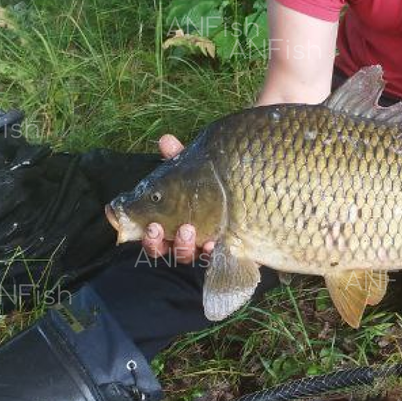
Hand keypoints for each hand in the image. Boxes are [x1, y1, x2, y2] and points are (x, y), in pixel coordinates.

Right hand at [139, 134, 215, 261]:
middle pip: (162, 250)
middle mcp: (182, 237)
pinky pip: (216, 260)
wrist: (255, 185)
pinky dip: (212, 252)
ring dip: (183, 245)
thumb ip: (181, 157)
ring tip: (189, 230)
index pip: (151, 233)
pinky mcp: (227, 252)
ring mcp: (204, 246)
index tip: (148, 224)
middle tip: (156, 228)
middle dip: (156, 242)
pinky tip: (214, 242)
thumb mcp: (199, 166)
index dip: (146, 234)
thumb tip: (166, 139)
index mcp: (169, 219)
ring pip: (186, 256)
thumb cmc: (218, 178)